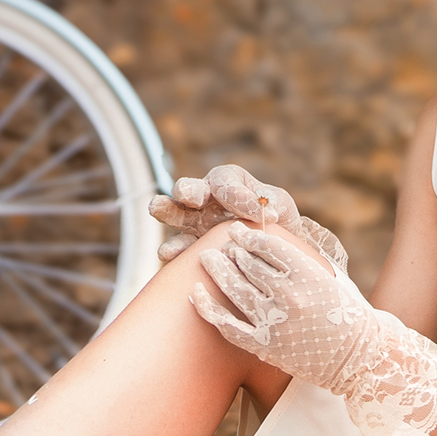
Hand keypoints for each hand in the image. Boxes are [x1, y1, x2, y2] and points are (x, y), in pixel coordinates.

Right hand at [149, 163, 347, 272]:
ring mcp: (194, 224)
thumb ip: (270, 202)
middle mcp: (205, 199)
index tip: (258, 213)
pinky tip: (169, 254)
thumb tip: (265, 211)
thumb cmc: (277, 219)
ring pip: (175, 214)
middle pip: (188, 189)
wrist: (274, 249)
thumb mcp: (279, 205)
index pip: (224, 182)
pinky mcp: (192, 248)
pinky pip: (178, 247)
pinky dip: (173, 250)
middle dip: (187, 190)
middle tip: (190, 196)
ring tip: (157, 209)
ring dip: (166, 211)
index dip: (238, 196)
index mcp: (227, 181)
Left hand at [191, 225, 436, 435]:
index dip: (249, 235)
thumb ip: (298, 259)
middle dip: (231, 250)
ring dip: (218, 270)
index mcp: (309, 275)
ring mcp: (275, 322)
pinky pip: (227, 325)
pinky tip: (195, 294)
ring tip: (207, 258)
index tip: (238, 230)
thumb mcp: (327, 278)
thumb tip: (264, 236)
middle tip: (219, 241)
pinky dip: (207, 308)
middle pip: (248, 264)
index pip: (269, 246)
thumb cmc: (343, 314)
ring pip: (235, 289)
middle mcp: (290, 297)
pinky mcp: (264, 346)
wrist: (359, 358)